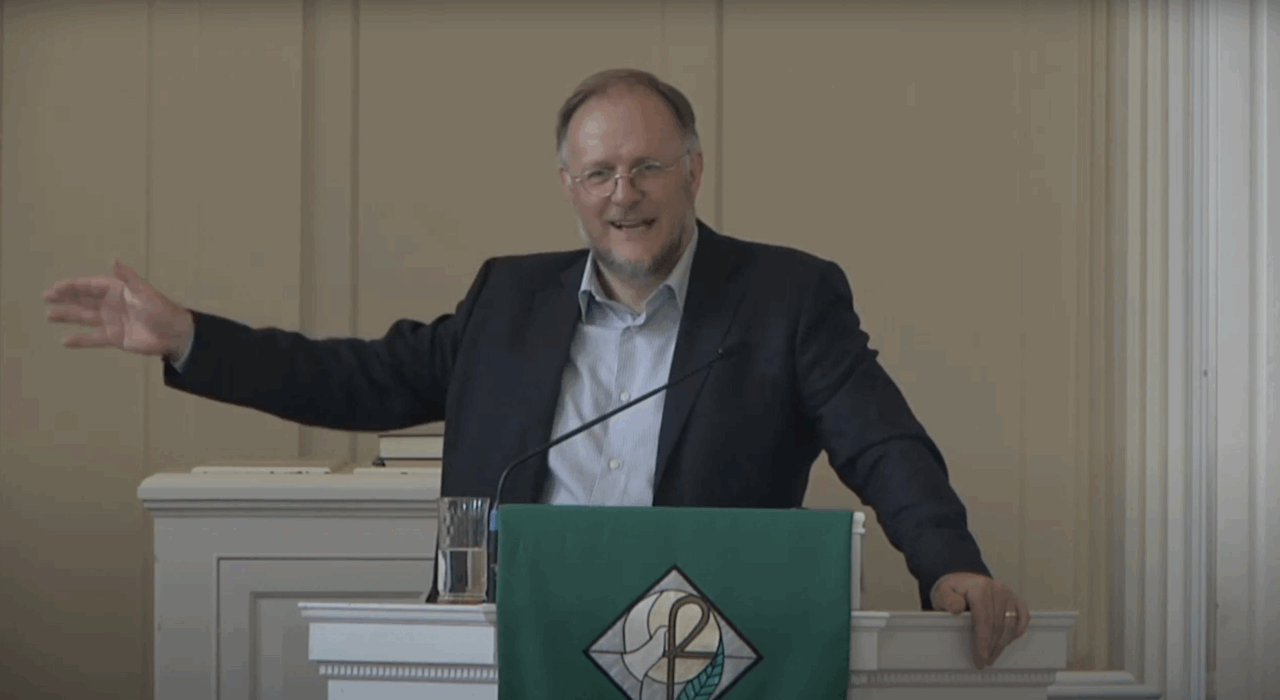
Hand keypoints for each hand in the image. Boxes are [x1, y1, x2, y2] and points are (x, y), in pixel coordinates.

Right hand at [43, 260, 193, 357]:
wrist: (176, 334)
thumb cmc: (163, 309)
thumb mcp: (144, 292)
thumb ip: (127, 277)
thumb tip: (114, 259)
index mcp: (118, 290)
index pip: (89, 286)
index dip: (72, 287)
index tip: (55, 289)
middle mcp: (112, 304)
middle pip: (84, 299)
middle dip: (65, 298)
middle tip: (45, 297)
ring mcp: (112, 321)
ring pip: (85, 317)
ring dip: (68, 316)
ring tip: (49, 315)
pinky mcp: (115, 338)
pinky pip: (93, 338)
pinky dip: (80, 340)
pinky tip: (65, 341)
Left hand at [931, 572, 1029, 669]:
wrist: (962, 581)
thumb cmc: (952, 591)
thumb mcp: (942, 593)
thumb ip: (947, 600)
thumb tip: (957, 608)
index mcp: (979, 588)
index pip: (984, 618)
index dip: (983, 640)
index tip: (981, 656)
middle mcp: (996, 588)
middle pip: (997, 623)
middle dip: (991, 646)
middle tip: (984, 661)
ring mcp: (1007, 593)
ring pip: (1010, 623)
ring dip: (1003, 643)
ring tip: (993, 656)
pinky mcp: (1014, 598)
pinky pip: (1023, 616)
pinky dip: (1017, 631)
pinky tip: (1008, 642)